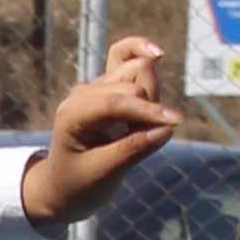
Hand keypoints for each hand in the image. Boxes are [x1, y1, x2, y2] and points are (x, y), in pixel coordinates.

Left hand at [18, 37, 183, 230]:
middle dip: (150, 109)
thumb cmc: (79, 184)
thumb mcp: (103, 175)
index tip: (176, 123)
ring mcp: (96, 87)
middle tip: (146, 144)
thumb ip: (133, 150)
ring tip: (140, 129)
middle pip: (132, 83)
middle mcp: (83, 94)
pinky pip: (129, 60)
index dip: (147, 111)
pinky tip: (156, 53)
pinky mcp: (109, 86)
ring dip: (152, 92)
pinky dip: (143, 57)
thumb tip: (167, 128)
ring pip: (136, 70)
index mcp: (72, 115)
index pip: (115, 102)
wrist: (63, 186)